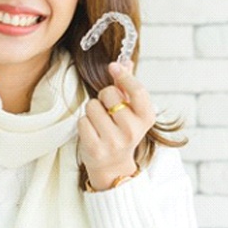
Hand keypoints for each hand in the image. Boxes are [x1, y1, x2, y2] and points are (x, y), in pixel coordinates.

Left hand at [78, 61, 155, 190]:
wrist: (113, 167)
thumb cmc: (121, 132)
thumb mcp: (131, 112)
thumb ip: (127, 86)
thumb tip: (125, 61)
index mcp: (145, 119)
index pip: (138, 91)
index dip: (124, 76)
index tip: (113, 66)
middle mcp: (132, 131)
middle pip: (109, 94)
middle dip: (103, 97)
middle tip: (108, 110)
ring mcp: (113, 141)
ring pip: (92, 106)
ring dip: (92, 111)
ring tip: (100, 123)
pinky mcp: (95, 149)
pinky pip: (82, 121)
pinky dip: (84, 123)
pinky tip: (92, 132)